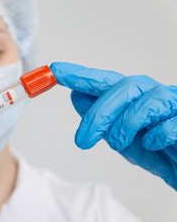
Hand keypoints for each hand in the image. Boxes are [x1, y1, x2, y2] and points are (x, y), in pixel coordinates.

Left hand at [50, 62, 176, 189]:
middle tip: (82, 141)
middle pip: (123, 88)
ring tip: (116, 144)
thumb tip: (75, 96)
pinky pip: (169, 124)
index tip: (56, 69)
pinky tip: (151, 144)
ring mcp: (174, 105)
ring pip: (145, 102)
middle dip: (97, 114)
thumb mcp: (122, 138)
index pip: (105, 80)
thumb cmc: (158, 152)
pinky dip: (155, 136)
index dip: (80, 74)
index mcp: (135, 97)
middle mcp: (154, 94)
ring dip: (123, 126)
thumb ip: (102, 119)